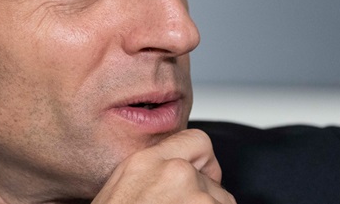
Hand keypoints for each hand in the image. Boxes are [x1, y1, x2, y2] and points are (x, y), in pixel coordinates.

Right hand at [92, 129, 235, 203]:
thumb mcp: (117, 195)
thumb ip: (148, 176)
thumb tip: (174, 173)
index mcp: (145, 163)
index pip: (197, 141)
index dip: (203, 164)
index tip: (196, 183)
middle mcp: (175, 173)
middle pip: (211, 180)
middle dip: (202, 202)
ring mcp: (198, 198)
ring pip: (222, 203)